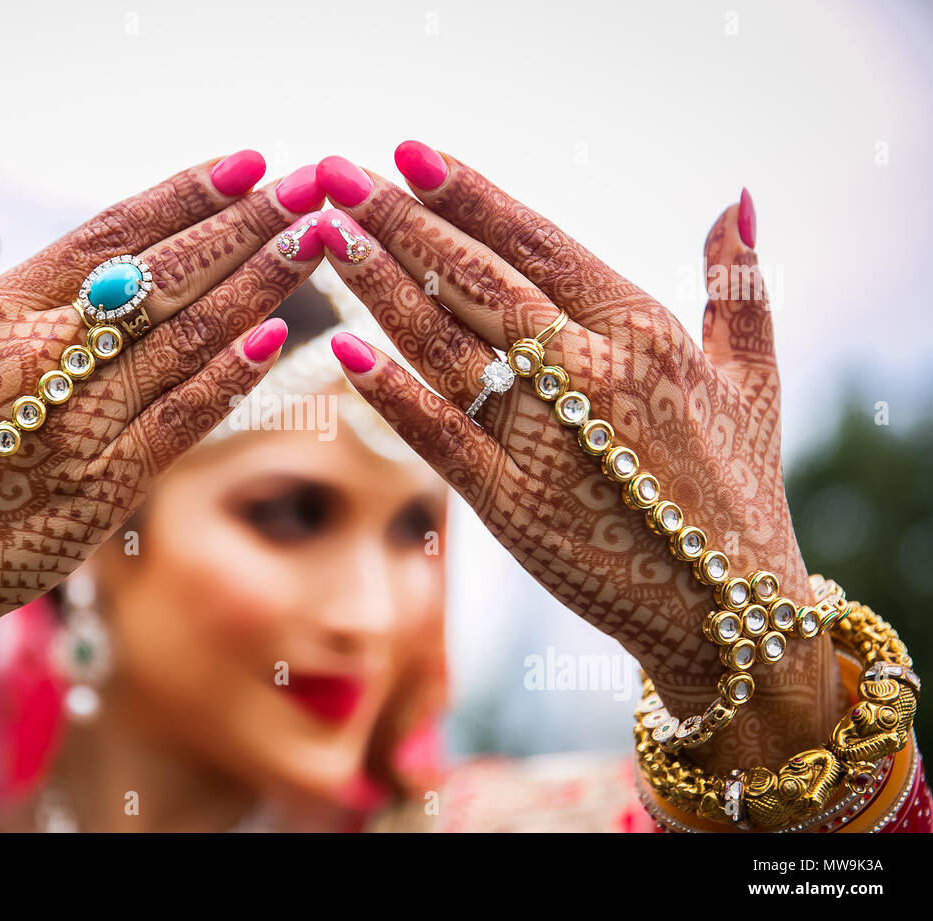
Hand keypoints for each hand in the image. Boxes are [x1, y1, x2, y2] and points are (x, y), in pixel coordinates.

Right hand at [0, 153, 324, 674]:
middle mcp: (39, 359)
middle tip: (308, 185)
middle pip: (163, 276)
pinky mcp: (104, 486)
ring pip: (186, 340)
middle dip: (244, 226)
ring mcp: (75, 423)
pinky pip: (183, 418)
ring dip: (259, 286)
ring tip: (314, 242)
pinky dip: (231, 376)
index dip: (184, 195)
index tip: (246, 163)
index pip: (109, 234)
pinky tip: (277, 335)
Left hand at [315, 148, 842, 771]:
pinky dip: (388, 391)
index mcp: (642, 331)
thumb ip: (737, 282)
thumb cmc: (739, 485)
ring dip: (379, 286)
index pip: (537, 243)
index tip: (408, 153)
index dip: (467, 196)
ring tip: (326, 234)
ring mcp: (546, 441)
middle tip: (335, 174)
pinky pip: (438, 436)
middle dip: (399, 221)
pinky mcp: (512, 506)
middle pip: (476, 281)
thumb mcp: (753, 375)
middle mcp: (590, 374)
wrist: (729, 608)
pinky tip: (342, 346)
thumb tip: (734, 201)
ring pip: (446, 346)